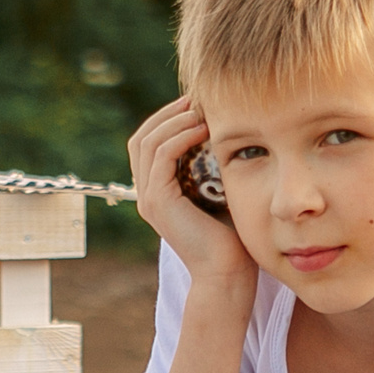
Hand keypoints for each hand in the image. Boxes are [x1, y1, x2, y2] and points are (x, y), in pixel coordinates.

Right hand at [128, 99, 253, 287]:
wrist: (227, 273)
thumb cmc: (231, 237)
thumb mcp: (220, 193)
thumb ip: (213, 169)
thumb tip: (227, 135)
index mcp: (157, 193)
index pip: (148, 143)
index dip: (167, 119)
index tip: (195, 105)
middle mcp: (146, 194)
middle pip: (142, 137)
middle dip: (167, 113)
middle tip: (195, 99)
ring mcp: (148, 198)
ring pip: (148, 141)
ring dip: (174, 120)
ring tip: (201, 110)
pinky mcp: (158, 201)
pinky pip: (162, 155)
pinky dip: (180, 136)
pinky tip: (203, 128)